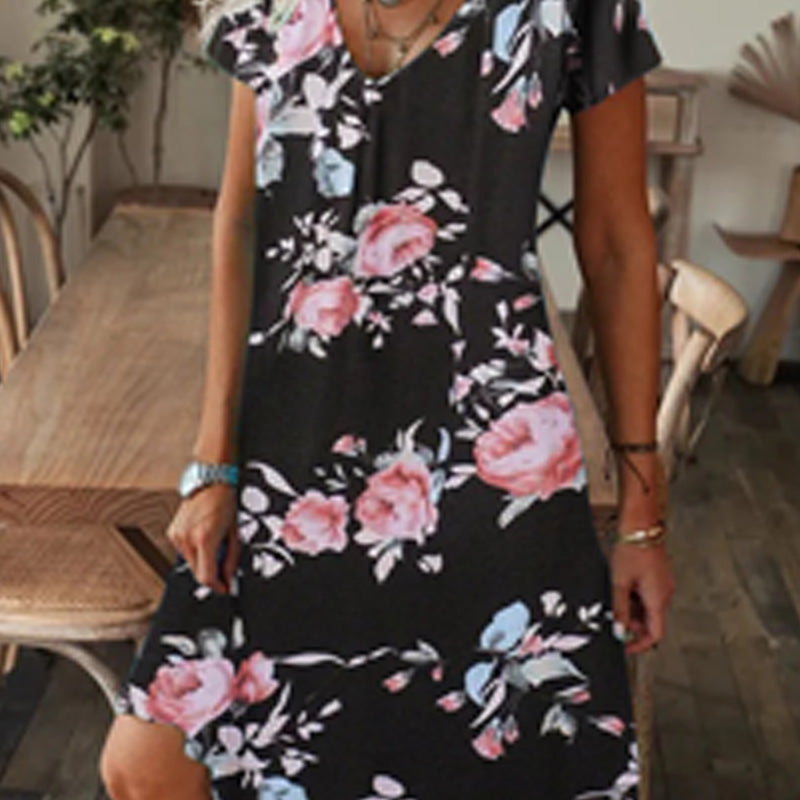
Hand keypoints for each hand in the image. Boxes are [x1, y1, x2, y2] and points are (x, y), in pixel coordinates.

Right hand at [166, 483, 240, 593]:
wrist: (210, 483)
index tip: (225, 588)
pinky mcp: (172, 533)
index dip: (217, 587)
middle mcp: (187, 539)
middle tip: (224, 569)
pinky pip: (185, 552)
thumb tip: (229, 579)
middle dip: (212, 575)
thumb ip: (232, 560)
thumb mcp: (234, 533)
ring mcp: (177, 536)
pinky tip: (203, 537)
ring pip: (191, 564)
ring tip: (215, 545)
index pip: (206, 577)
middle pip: (197, 573)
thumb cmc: (224, 503)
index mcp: (205, 539)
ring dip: (203, 562)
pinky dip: (195, 552)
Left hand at [610, 538, 675, 653]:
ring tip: (615, 596)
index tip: (625, 647)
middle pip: (651, 621)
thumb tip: (619, 631)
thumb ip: (620, 609)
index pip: (655, 634)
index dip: (639, 644)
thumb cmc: (632, 549)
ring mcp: (663, 583)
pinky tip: (622, 585)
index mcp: (658, 599)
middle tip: (613, 617)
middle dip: (631, 624)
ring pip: (648, 607)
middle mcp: (664, 594)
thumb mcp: (619, 582)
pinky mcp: (658, 575)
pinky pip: (648, 593)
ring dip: (632, 608)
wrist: (641, 525)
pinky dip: (635, 596)